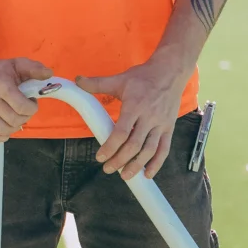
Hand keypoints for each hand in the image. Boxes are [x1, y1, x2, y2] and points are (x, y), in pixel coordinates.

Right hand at [0, 53, 50, 142]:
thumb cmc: (0, 71)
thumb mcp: (18, 64)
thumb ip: (35, 68)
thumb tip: (48, 74)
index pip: (22, 107)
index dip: (32, 107)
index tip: (31, 101)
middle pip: (14, 120)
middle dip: (25, 116)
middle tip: (23, 108)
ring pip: (4, 131)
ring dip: (15, 126)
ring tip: (14, 115)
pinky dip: (2, 136)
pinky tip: (5, 124)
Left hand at [77, 61, 187, 179]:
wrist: (170, 71)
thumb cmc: (143, 77)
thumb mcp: (119, 79)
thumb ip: (97, 83)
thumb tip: (77, 80)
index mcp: (135, 105)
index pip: (122, 132)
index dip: (110, 147)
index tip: (100, 157)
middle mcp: (149, 117)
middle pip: (134, 145)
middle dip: (120, 160)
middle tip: (108, 169)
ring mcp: (161, 124)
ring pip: (149, 150)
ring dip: (137, 165)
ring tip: (125, 175)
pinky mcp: (169, 128)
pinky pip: (164, 149)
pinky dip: (157, 163)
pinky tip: (147, 174)